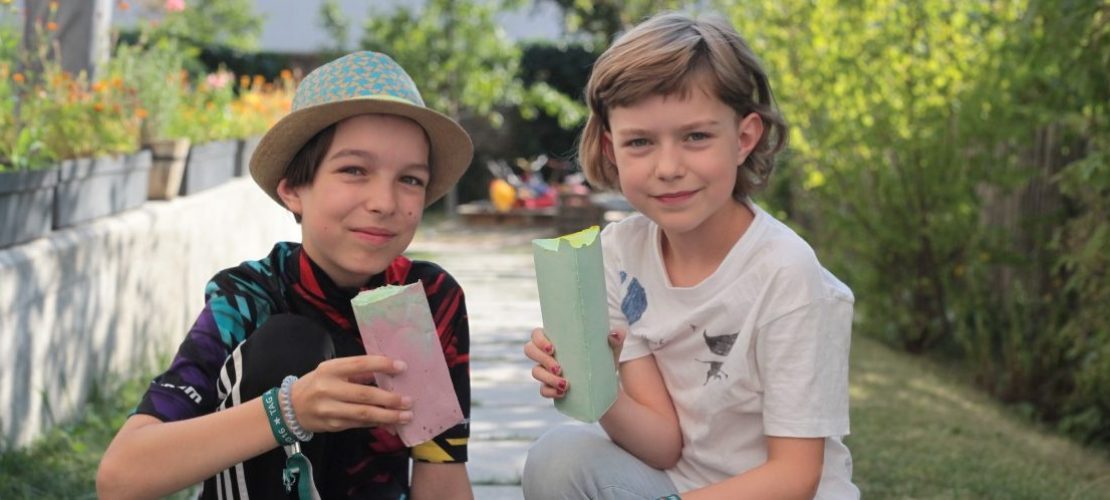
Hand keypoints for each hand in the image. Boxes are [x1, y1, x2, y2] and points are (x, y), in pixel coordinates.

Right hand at [288, 355, 413, 432]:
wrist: (290, 408)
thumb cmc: (317, 384)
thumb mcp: (333, 371)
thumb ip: (358, 373)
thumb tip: (388, 374)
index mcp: (330, 369)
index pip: (360, 364)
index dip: (382, 365)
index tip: (402, 367)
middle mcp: (328, 389)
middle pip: (364, 395)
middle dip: (390, 399)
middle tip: (409, 401)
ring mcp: (330, 410)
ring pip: (364, 414)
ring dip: (388, 416)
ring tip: (406, 416)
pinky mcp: (333, 425)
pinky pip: (360, 424)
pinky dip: (377, 423)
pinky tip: (392, 424)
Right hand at [523, 328, 626, 398]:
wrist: (607, 386)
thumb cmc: (605, 360)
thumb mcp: (612, 349)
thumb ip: (617, 338)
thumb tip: (615, 333)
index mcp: (557, 340)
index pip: (537, 334)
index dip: (539, 340)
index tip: (553, 348)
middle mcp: (548, 354)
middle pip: (529, 350)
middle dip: (541, 359)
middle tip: (559, 367)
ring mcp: (547, 371)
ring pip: (535, 372)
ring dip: (548, 378)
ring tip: (566, 384)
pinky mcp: (550, 388)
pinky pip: (542, 390)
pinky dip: (550, 391)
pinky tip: (563, 393)